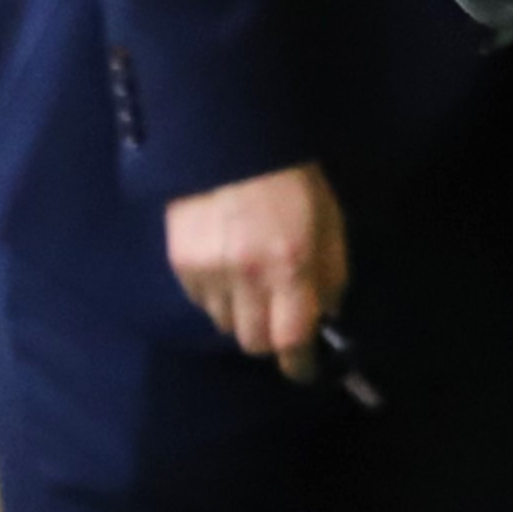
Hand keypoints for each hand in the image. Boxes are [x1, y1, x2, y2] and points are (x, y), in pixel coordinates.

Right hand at [165, 161, 345, 378]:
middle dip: (271, 338)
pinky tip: (227, 264)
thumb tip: (329, 315)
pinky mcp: (180, 264)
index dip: (299, 364)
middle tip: (280, 318)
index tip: (305, 370)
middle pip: (254, 342)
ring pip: (226, 324)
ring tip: (253, 281)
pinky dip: (217, 295)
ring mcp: (208, 272)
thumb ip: (332, 273)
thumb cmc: (293, 180)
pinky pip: (202, 301)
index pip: (292, 339)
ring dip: (243, 314)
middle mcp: (246, 277)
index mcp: (289, 266)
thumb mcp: (330, 222)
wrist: (231, 142)